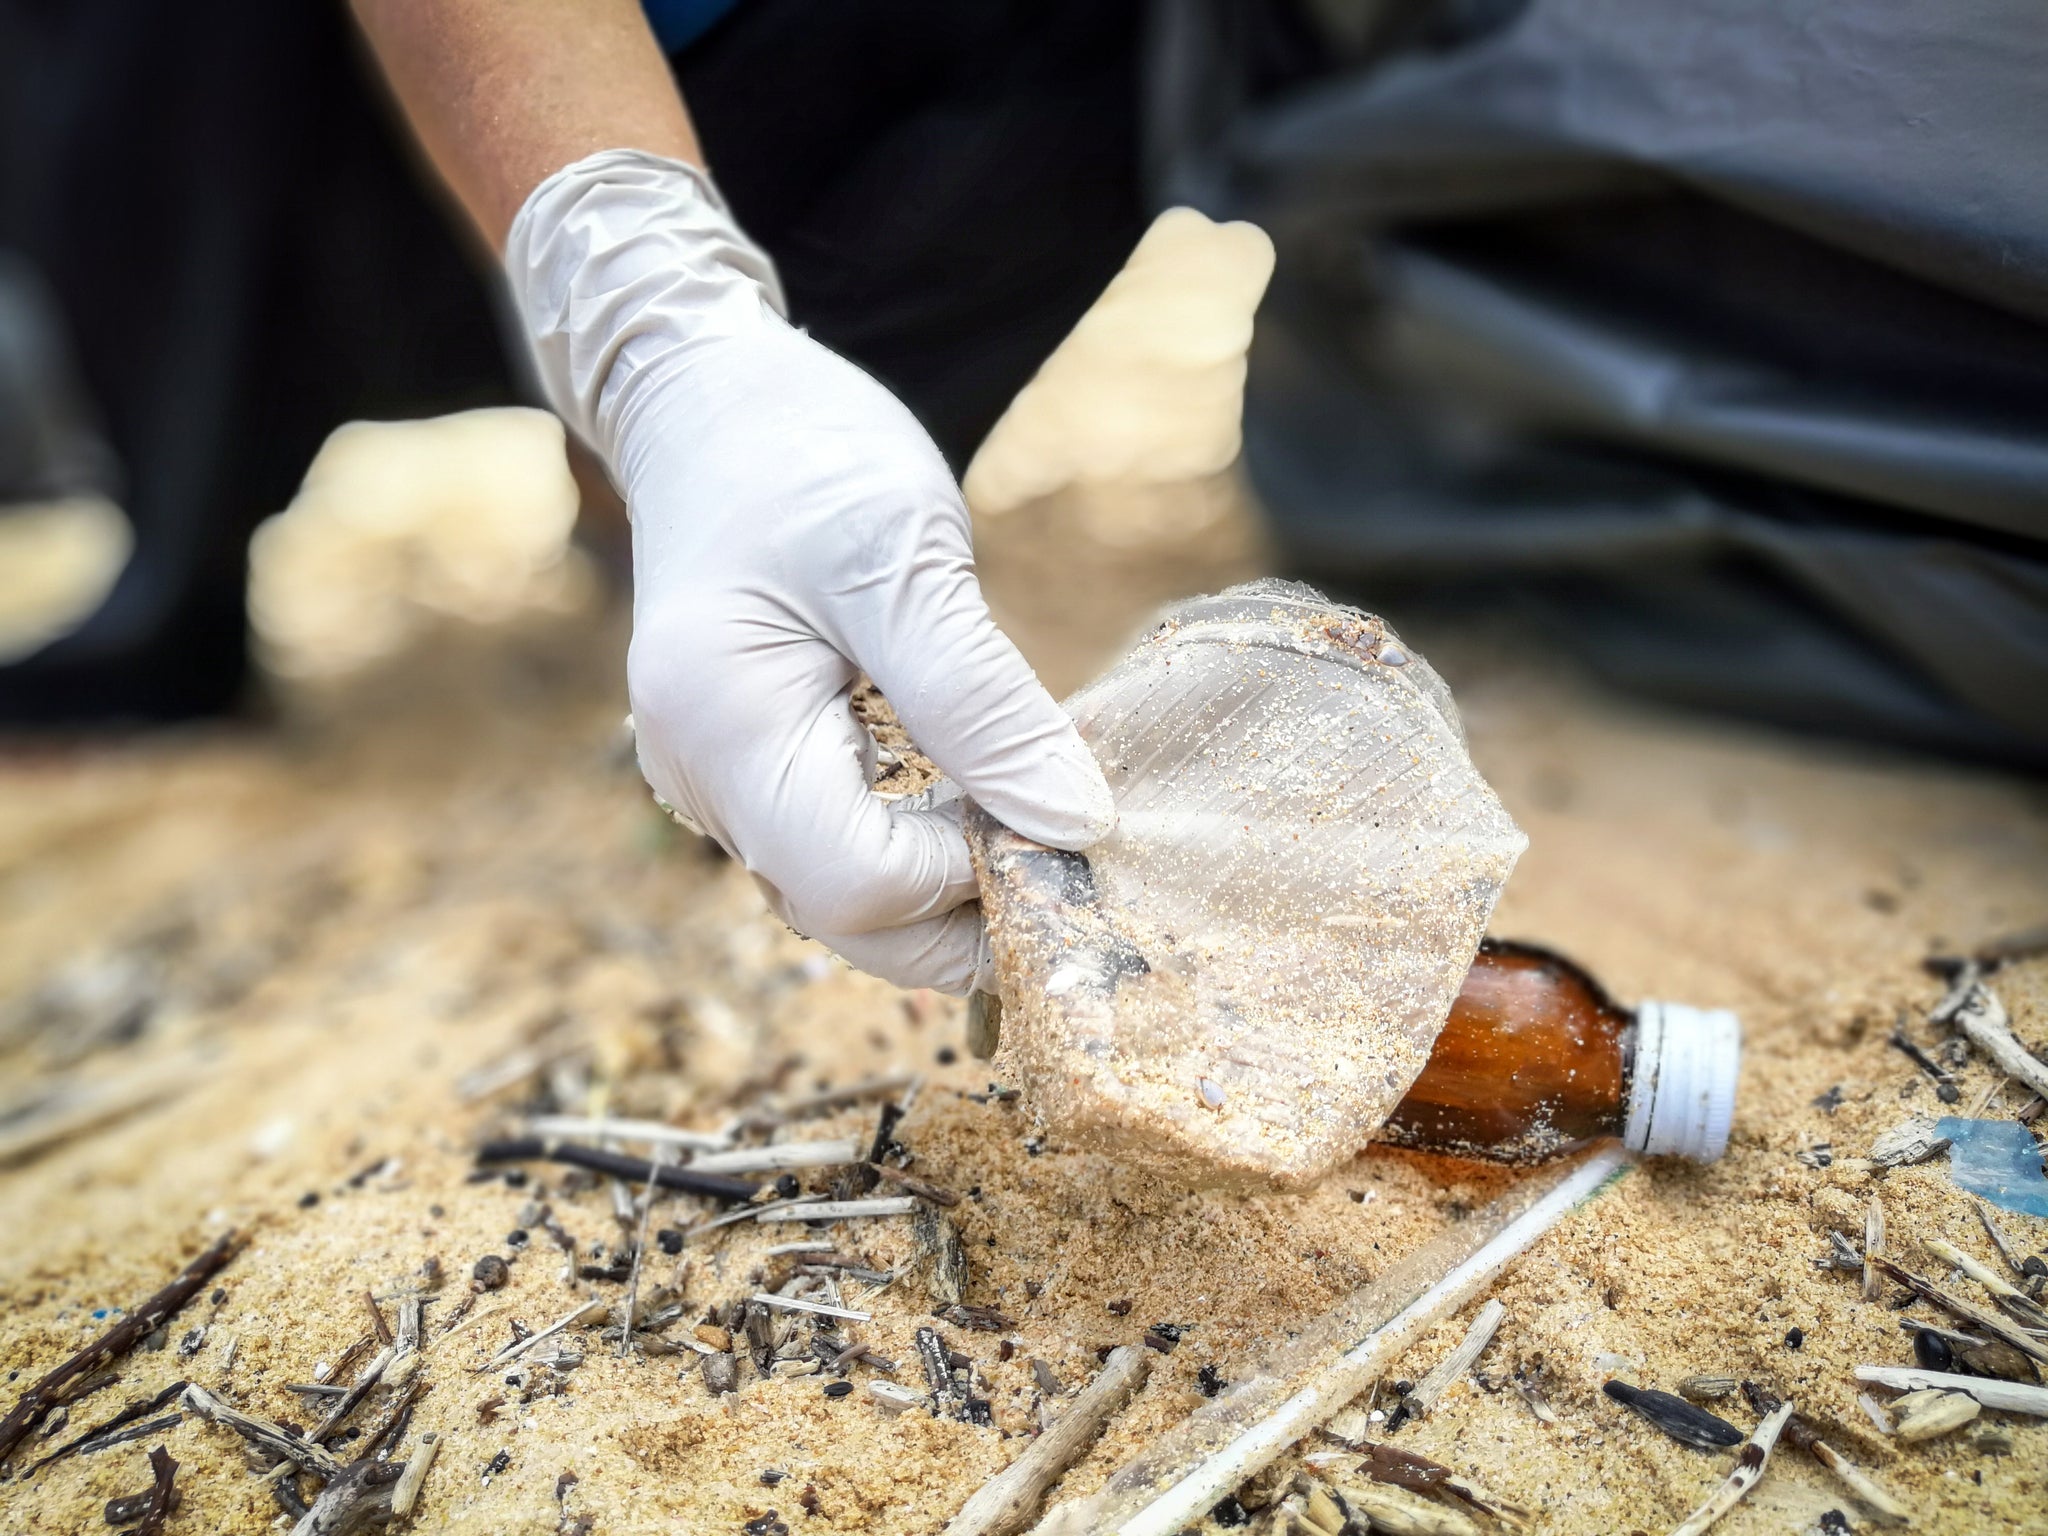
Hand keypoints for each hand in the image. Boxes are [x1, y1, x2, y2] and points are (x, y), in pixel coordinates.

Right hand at [507, 150, 1112, 991]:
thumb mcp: (905, 557)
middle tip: (1070, 839)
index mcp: (724, 727)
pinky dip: (920, 845)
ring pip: (846, 899)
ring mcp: (717, 788)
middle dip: (968, 908)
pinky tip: (982, 797)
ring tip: (1034, 813)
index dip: (973, 874)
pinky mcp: (749, 776)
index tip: (1061, 810)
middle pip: (849, 920)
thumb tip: (1076, 823)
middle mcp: (701, 782)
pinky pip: (839, 849)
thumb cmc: (803, 457)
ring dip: (950, 883)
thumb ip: (983, 701)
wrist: (709, 404)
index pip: (860, 882)